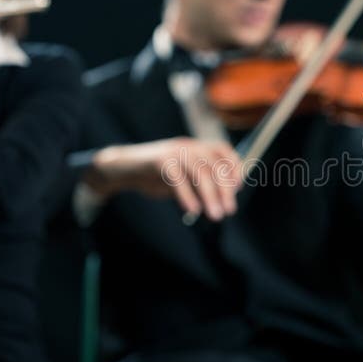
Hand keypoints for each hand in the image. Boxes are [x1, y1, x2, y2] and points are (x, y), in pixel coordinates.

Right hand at [85, 138, 241, 220]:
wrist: (125, 169)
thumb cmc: (158, 175)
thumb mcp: (184, 178)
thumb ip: (201, 184)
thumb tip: (224, 199)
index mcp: (197, 147)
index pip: (223, 151)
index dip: (234, 168)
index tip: (237, 188)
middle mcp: (188, 146)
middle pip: (214, 165)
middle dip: (224, 189)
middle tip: (228, 210)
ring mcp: (174, 152)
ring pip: (199, 172)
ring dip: (210, 195)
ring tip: (215, 215)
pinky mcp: (159, 160)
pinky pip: (178, 178)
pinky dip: (187, 195)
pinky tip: (193, 210)